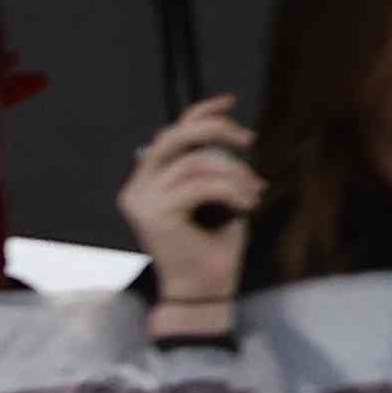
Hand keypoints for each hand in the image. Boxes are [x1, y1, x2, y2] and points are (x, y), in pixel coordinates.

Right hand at [118, 96, 260, 309]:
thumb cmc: (211, 249)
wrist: (203, 290)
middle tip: (248, 141)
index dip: (201, 113)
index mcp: (145, 183)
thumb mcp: (213, 198)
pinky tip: (247, 205)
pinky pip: (204, 185)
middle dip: (217, 131)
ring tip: (254, 192)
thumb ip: (204, 168)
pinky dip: (233, 191)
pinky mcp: (156, 214)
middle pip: (175, 138)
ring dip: (236, 174)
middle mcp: (137, 189)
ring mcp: (143, 201)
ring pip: (197, 163)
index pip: (170, 135)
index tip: (231, 102)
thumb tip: (216, 134)